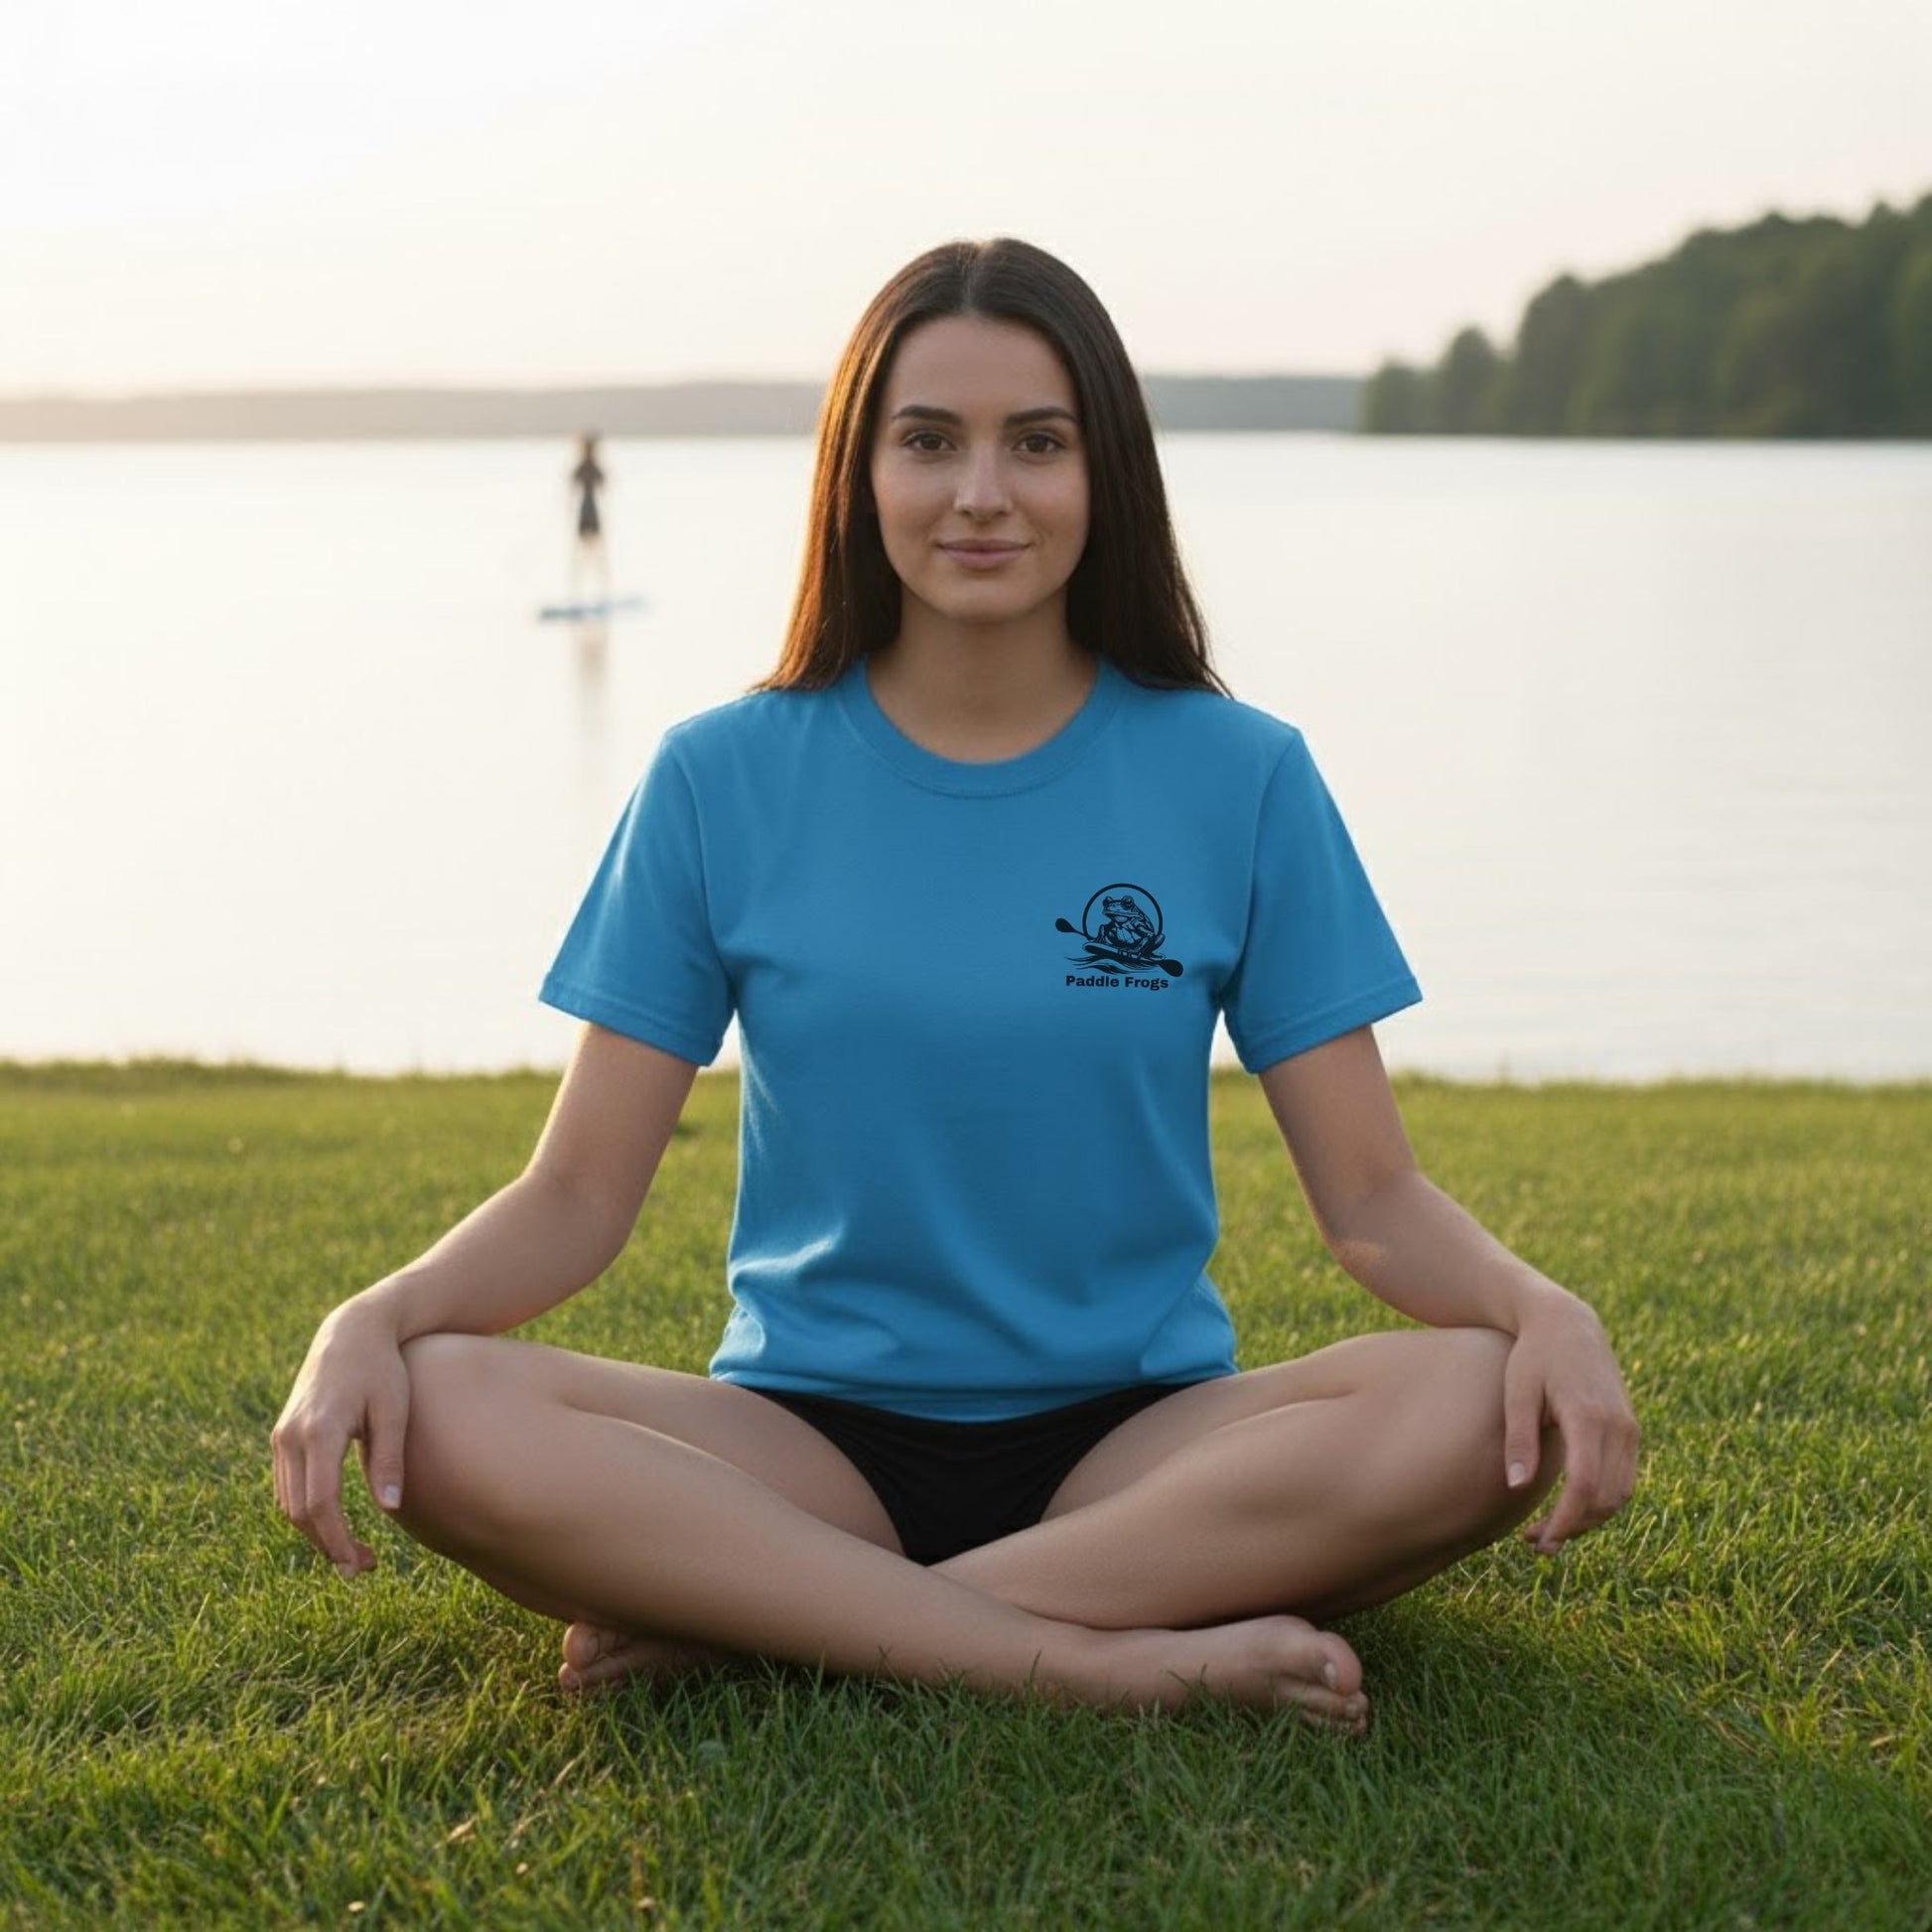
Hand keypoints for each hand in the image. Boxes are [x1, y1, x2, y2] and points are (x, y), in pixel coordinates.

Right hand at [271, 1301, 411, 1579]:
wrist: (351, 1331)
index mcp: (320, 1430)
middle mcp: (291, 1436)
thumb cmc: (382, 1369)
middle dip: (328, 1546)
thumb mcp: (394, 1409)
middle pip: (299, 1511)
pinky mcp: (282, 1435)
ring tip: (354, 1553)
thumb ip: (390, 1458)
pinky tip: (334, 1524)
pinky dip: (306, 1511)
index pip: (320, 1504)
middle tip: (363, 1568)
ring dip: (316, 1533)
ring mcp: (281, 1436)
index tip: (361, 1565)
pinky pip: (287, 1486)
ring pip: (288, 1503)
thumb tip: (389, 1508)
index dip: (338, 1541)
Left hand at [1502, 1287, 1638, 1554]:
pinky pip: (1623, 1478)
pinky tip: (1569, 1508)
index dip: (1565, 1520)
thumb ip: (1519, 1440)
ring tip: (1549, 1533)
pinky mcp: (1630, 1430)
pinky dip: (1601, 1502)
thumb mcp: (1517, 1392)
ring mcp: (1629, 1428)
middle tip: (1536, 1544)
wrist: (1568, 1323)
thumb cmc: (1533, 1356)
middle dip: (1574, 1527)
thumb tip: (1516, 1488)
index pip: (1585, 1485)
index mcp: (1587, 1415)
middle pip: (1606, 1498)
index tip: (1540, 1539)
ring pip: (1620, 1494)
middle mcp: (1618, 1425)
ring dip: (1590, 1521)